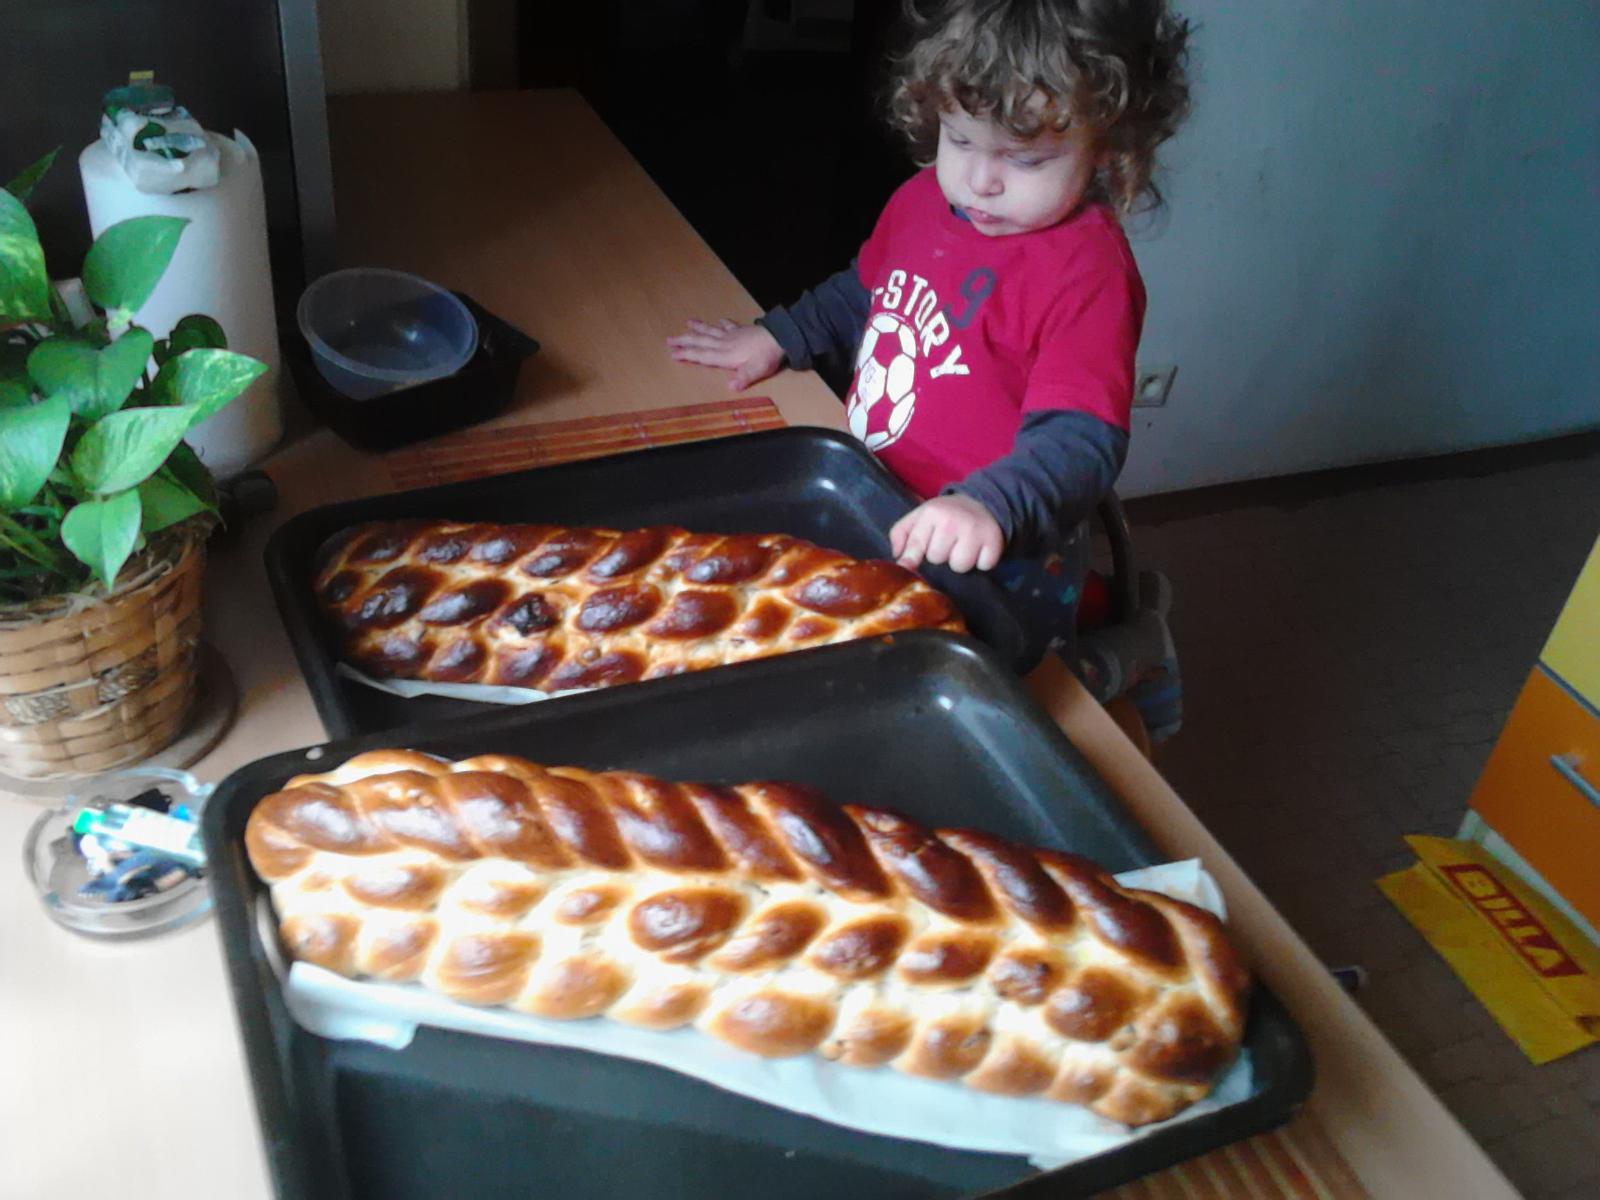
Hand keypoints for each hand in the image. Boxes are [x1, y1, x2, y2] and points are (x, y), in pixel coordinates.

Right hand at [666, 319, 784, 390]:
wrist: (781, 337)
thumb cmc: (767, 356)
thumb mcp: (756, 370)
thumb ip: (743, 378)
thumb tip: (731, 386)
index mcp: (725, 356)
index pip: (701, 355)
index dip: (686, 355)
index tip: (672, 354)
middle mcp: (725, 344)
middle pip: (701, 341)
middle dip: (684, 341)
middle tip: (669, 339)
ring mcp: (733, 336)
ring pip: (711, 331)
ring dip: (698, 328)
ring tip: (687, 323)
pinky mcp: (742, 330)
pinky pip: (729, 326)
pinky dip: (722, 324)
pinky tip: (719, 320)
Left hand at [889, 494, 1003, 573]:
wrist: (981, 502)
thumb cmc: (945, 515)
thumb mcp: (920, 516)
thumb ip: (901, 534)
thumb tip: (900, 561)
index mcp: (932, 513)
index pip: (916, 545)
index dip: (911, 560)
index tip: (907, 568)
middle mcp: (952, 521)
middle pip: (937, 559)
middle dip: (940, 556)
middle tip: (948, 543)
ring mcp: (974, 531)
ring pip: (959, 566)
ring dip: (960, 562)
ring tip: (962, 547)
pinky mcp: (994, 541)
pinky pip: (982, 566)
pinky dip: (981, 562)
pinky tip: (979, 549)